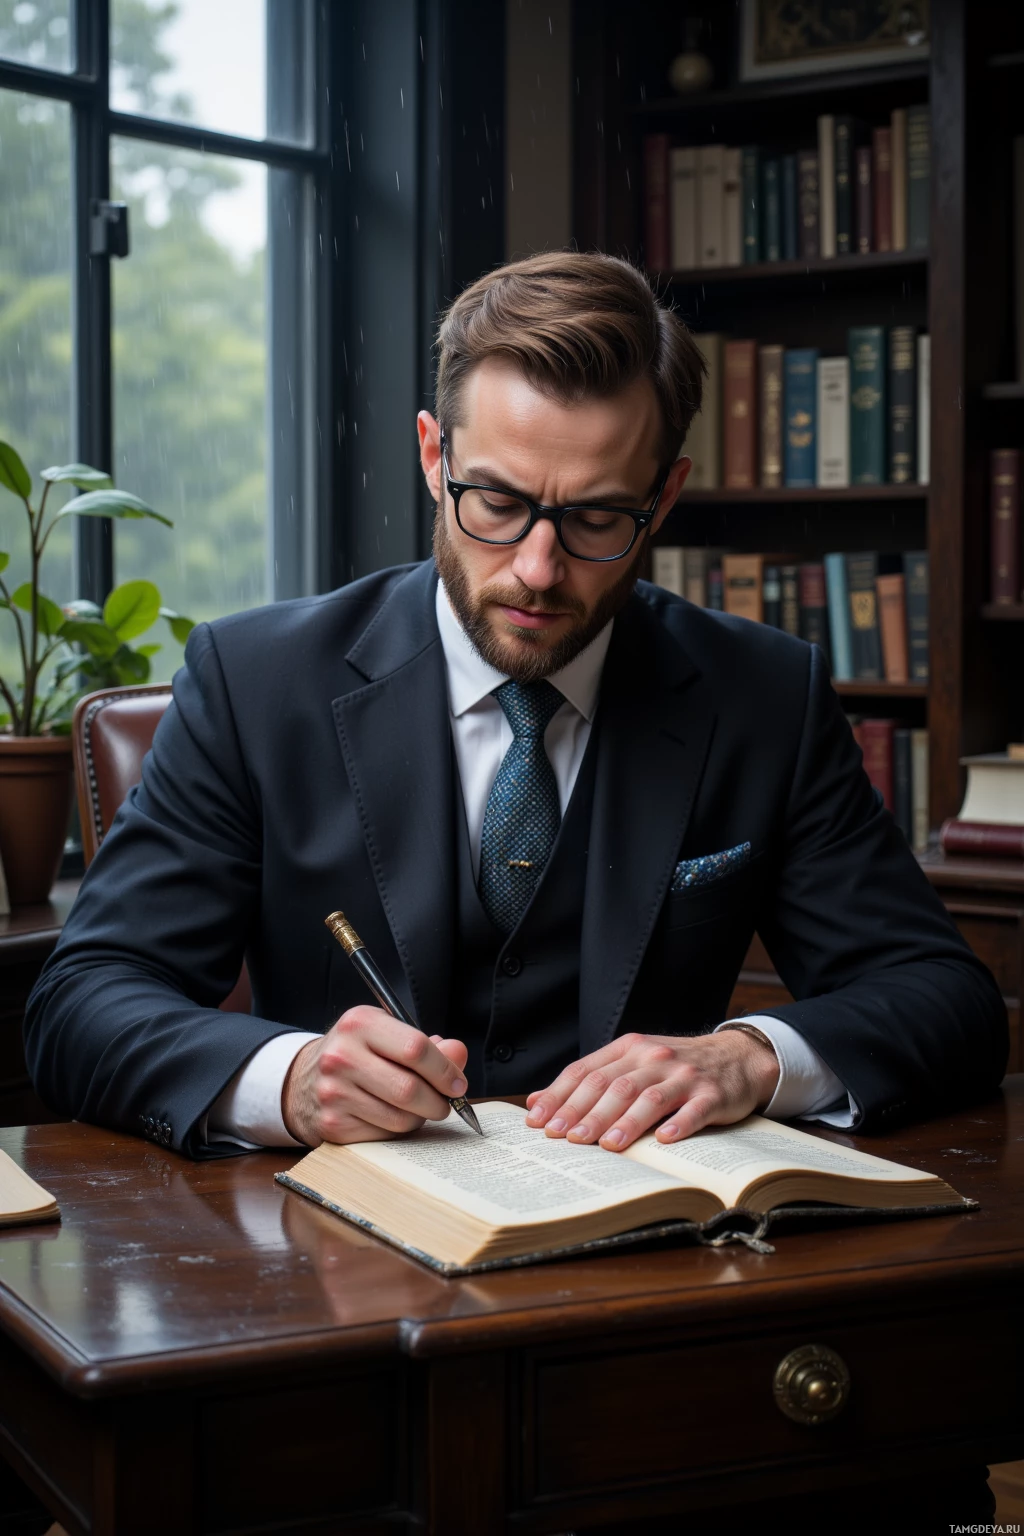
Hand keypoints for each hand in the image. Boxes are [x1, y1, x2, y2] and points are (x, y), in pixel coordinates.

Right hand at [282, 1007, 468, 1146]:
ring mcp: (333, 1093)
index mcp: (359, 1024)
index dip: (445, 1069)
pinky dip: (397, 1130)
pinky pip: (383, 1135)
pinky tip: (391, 1116)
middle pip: (409, 1088)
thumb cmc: (357, 1053)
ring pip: (400, 1117)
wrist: (303, 1080)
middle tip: (446, 1102)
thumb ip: (426, 1045)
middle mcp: (341, 1056)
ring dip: (420, 1117)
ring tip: (418, 1108)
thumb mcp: (386, 1035)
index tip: (457, 1083)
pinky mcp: (332, 1124)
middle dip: (438, 1101)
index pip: (415, 1048)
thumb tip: (457, 1053)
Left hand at [524, 1030, 779, 1151]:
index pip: (586, 1071)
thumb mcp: (632, 1064)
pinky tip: (663, 1141)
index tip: (539, 1122)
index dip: (561, 1097)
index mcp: (629, 1048)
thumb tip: (535, 1102)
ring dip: (626, 1122)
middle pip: (614, 1085)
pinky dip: (679, 1125)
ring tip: (607, 1145)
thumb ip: (589, 1079)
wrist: (736, 1058)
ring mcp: (684, 1075)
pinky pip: (694, 1111)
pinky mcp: (712, 1094)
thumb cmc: (674, 1067)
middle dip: (587, 1113)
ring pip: (649, 1098)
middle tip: (568, 1139)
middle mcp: (654, 1057)